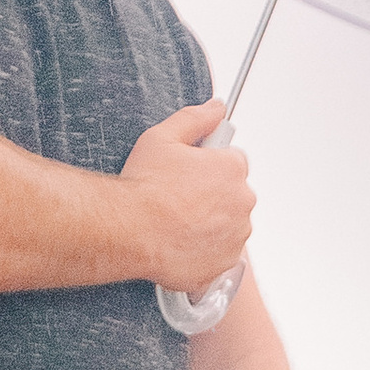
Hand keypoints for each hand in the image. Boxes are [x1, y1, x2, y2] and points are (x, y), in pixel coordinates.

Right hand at [120, 101, 252, 293]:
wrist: (128, 231)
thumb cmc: (144, 187)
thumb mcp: (163, 138)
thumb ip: (195, 118)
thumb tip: (216, 108)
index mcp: (231, 168)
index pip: (234, 160)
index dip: (210, 165)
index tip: (192, 172)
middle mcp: (241, 202)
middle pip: (233, 194)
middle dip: (212, 194)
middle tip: (180, 198)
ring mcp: (235, 235)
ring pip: (229, 224)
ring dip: (211, 222)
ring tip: (178, 222)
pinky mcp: (224, 262)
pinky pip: (221, 253)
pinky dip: (206, 249)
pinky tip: (182, 241)